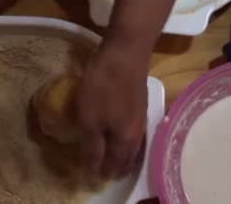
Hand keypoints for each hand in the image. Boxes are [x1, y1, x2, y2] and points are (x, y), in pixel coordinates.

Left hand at [74, 41, 147, 181]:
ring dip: (124, 154)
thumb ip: (92, 147)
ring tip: (113, 157)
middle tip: (106, 172)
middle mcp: (138, 132)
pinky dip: (126, 139)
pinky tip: (120, 132)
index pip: (115, 165)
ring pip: (133, 144)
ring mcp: (142, 116)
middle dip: (117, 167)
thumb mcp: (89, 119)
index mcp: (126, 140)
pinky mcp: (140, 102)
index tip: (92, 177)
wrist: (126, 52)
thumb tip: (93, 171)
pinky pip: (134, 131)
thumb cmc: (103, 86)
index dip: (103, 173)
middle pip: (128, 157)